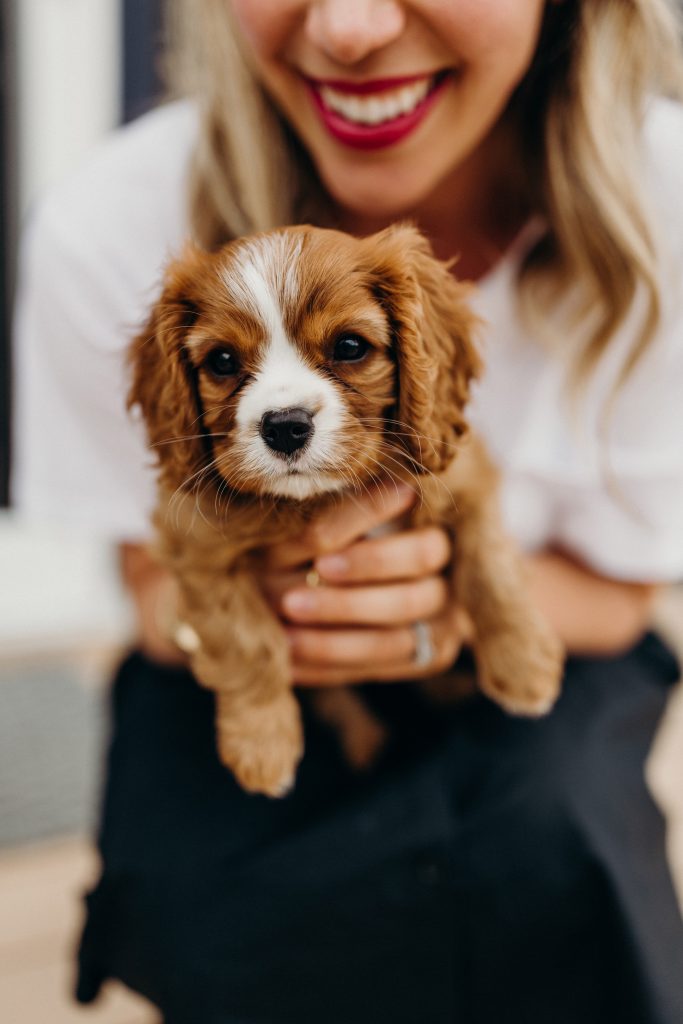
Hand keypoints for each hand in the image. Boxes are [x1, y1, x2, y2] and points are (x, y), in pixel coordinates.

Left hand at [260, 480, 465, 685]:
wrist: (382, 565)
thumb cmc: (356, 522)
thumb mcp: (359, 510)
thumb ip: (353, 509)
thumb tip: (329, 508)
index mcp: (444, 538)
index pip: (420, 552)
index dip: (371, 559)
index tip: (319, 558)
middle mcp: (450, 586)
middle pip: (408, 601)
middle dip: (345, 604)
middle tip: (291, 602)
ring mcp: (441, 628)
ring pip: (390, 644)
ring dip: (332, 644)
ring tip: (284, 639)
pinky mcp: (424, 660)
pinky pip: (374, 672)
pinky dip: (327, 670)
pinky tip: (288, 665)